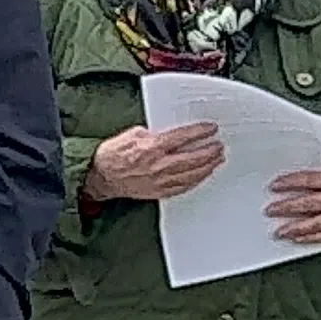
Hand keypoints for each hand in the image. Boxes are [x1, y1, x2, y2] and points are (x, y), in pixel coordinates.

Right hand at [83, 121, 223, 204]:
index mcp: (151, 147)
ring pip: (192, 173)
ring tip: (217, 159)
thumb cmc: (113, 155)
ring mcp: (160, 180)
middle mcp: (158, 165)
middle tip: (219, 146)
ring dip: (208, 166)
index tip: (211, 128)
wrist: (101, 177)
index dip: (200, 131)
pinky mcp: (159, 191)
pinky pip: (184, 186)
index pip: (183, 137)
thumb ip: (153, 132)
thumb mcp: (132, 134)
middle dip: (209, 151)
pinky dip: (197, 180)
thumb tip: (170, 132)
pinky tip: (203, 174)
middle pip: (193, 157)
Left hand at [269, 153, 320, 242]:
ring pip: (319, 222)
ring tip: (279, 231)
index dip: (292, 183)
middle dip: (289, 207)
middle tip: (269, 210)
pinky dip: (314, 238)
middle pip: (312, 203)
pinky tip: (299, 240)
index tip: (274, 185)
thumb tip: (305, 170)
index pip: (312, 179)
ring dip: (297, 228)